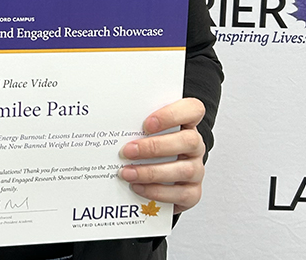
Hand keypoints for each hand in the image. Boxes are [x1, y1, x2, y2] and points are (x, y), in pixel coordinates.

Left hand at [117, 97, 206, 212]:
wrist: (162, 174)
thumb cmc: (151, 146)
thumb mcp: (145, 129)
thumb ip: (136, 122)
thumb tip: (109, 120)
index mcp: (187, 123)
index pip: (193, 110)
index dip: (171, 115)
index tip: (146, 123)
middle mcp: (195, 146)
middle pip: (188, 141)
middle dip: (154, 147)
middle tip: (128, 151)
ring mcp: (196, 169)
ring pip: (183, 170)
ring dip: (151, 172)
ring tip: (127, 172)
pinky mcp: (192, 192)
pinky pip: (180, 194)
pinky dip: (156, 191)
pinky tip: (137, 186)